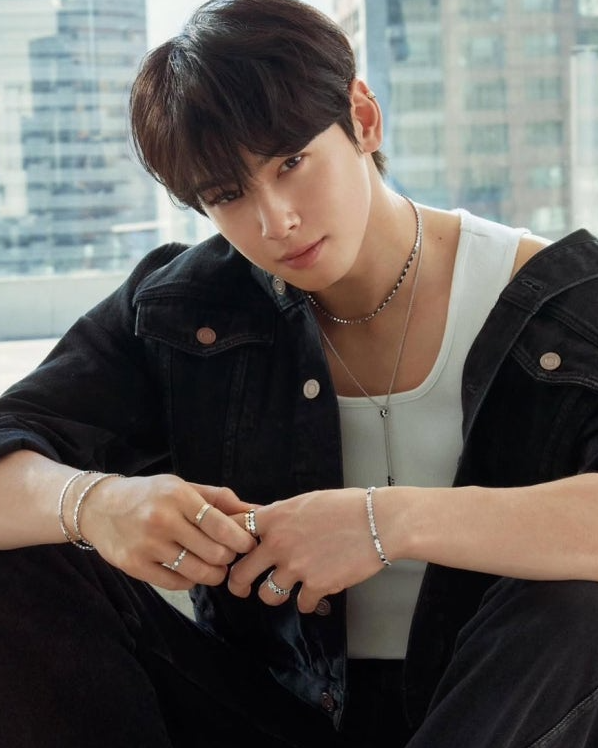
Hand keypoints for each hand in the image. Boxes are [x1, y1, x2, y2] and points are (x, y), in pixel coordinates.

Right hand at [77, 475, 256, 588]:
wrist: (99, 507)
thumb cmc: (150, 495)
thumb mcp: (183, 486)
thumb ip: (219, 499)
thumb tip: (256, 510)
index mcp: (178, 496)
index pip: (220, 525)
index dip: (241, 540)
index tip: (248, 544)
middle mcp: (162, 520)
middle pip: (214, 553)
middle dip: (228, 558)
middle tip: (228, 555)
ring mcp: (147, 545)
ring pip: (197, 572)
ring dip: (213, 574)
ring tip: (214, 567)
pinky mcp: (134, 566)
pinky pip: (176, 583)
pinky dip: (190, 581)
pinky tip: (190, 571)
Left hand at [227, 487, 388, 612]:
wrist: (379, 522)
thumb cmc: (347, 506)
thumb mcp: (306, 501)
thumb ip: (281, 514)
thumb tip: (261, 521)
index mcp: (275, 518)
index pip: (233, 530)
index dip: (227, 543)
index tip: (229, 552)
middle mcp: (279, 543)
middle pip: (240, 573)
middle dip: (238, 583)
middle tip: (241, 587)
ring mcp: (297, 567)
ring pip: (267, 595)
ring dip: (274, 595)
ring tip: (284, 590)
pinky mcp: (317, 586)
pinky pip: (301, 605)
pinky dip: (307, 602)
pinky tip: (314, 593)